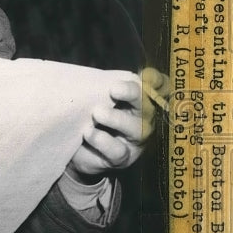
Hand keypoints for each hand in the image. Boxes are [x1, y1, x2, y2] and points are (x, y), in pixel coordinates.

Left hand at [66, 67, 170, 182]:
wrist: (74, 148)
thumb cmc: (88, 117)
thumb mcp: (94, 99)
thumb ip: (100, 86)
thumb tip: (96, 75)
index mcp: (137, 101)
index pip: (156, 88)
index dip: (158, 81)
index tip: (147, 74)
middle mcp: (142, 119)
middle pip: (147, 106)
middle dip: (133, 94)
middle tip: (114, 89)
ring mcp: (134, 141)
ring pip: (136, 129)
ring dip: (117, 119)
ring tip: (97, 113)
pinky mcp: (122, 159)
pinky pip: (118, 150)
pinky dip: (102, 141)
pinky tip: (89, 133)